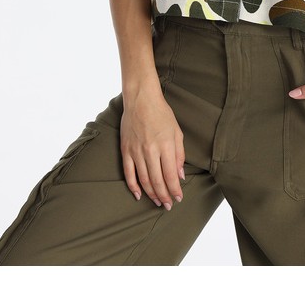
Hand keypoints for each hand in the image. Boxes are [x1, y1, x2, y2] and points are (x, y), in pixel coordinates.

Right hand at [119, 80, 185, 208]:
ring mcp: (136, 151)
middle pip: (157, 181)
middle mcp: (150, 150)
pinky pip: (128, 173)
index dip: (175, 190)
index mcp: (166, 146)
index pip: (170, 175)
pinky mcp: (125, 150)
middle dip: (164, 196)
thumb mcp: (177, 132)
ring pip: (144, 179)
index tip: (178, 198)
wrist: (140, 99)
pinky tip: (139, 195)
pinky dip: (133, 186)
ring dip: (151, 193)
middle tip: (168, 205)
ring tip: (157, 201)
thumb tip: (180, 175)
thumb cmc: (162, 114)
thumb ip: (179, 155)